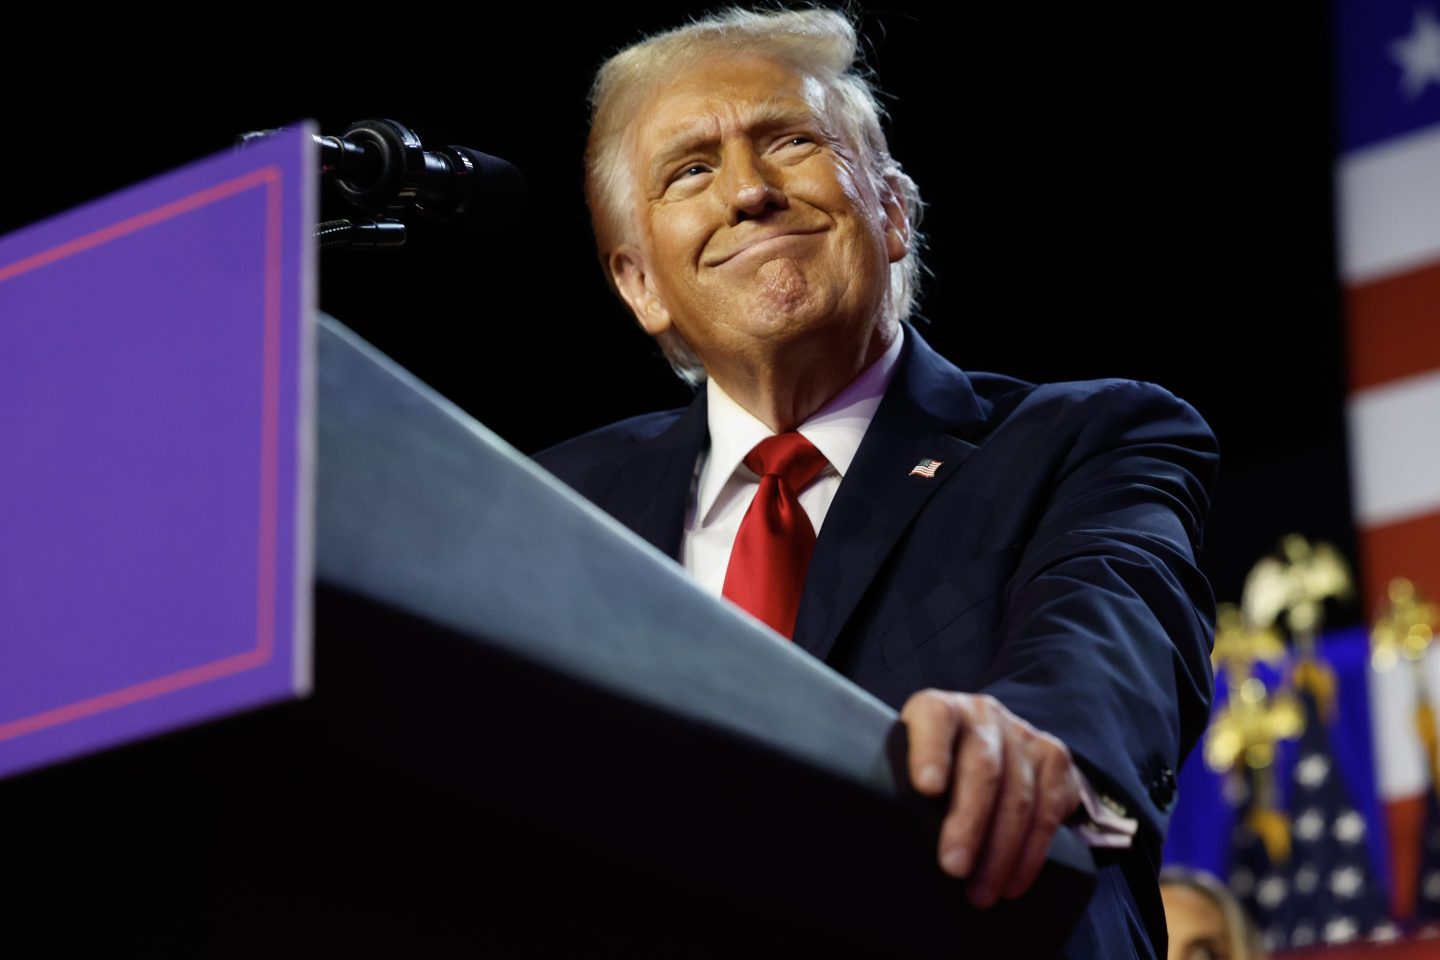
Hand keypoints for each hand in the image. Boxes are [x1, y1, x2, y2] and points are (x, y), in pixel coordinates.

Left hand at [900, 689, 1082, 907]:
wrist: (997, 744)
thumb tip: (885, 839)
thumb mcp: (911, 760)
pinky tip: (1012, 883)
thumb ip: (899, 784)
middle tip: (953, 868)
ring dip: (999, 853)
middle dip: (968, 823)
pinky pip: (1047, 813)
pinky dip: (1030, 855)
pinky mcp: (1054, 759)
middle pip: (983, 768)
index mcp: (940, 708)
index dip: (931, 751)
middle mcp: (983, 714)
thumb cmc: (937, 766)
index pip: (935, 719)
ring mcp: (1023, 734)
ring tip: (980, 892)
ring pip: (1018, 796)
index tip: (927, 789)